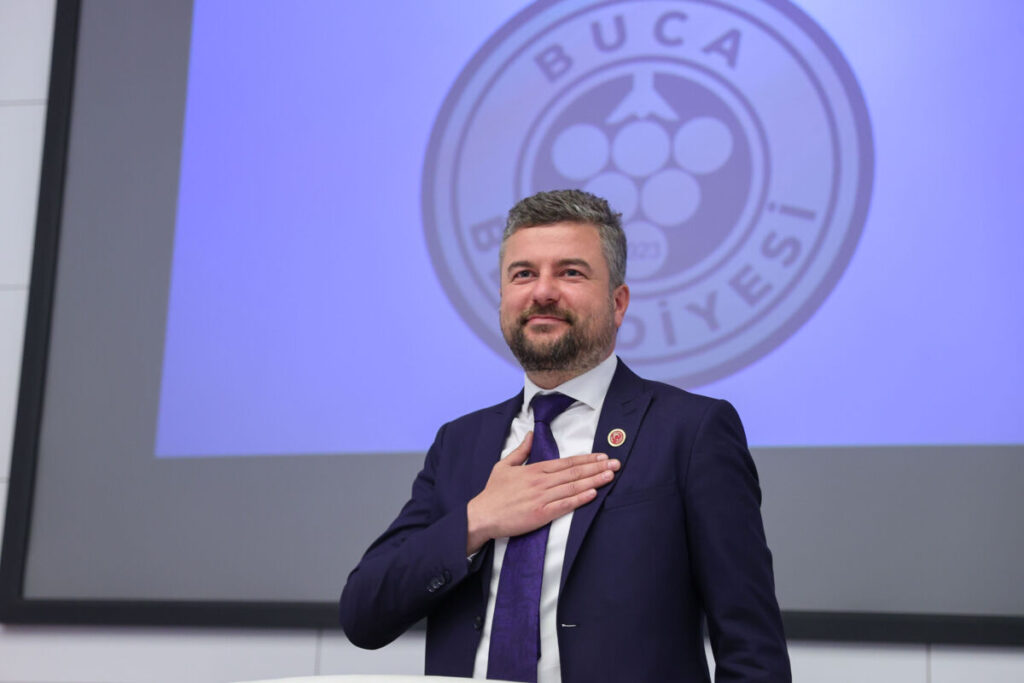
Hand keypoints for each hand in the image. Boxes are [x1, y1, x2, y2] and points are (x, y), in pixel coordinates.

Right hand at [465, 431, 619, 553]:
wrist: (483, 515)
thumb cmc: (493, 492)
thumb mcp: (504, 465)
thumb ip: (521, 450)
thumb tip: (531, 434)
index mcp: (535, 469)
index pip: (566, 462)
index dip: (586, 459)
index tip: (602, 456)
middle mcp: (541, 482)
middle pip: (574, 472)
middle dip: (597, 468)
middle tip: (616, 464)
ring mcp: (542, 498)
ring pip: (573, 487)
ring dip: (594, 481)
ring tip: (610, 476)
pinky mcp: (541, 514)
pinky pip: (565, 505)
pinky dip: (580, 499)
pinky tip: (593, 493)